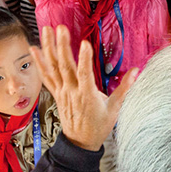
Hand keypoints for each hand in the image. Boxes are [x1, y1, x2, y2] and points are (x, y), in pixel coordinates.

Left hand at [33, 26, 137, 150]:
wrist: (80, 142)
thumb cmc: (98, 126)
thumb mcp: (114, 109)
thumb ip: (124, 88)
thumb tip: (136, 71)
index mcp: (87, 95)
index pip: (85, 74)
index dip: (85, 58)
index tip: (85, 42)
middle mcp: (71, 91)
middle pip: (65, 66)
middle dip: (62, 46)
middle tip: (61, 28)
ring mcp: (62, 92)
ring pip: (53, 68)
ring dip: (49, 48)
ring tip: (46, 30)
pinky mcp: (56, 93)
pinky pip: (46, 76)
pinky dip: (40, 62)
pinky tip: (35, 49)